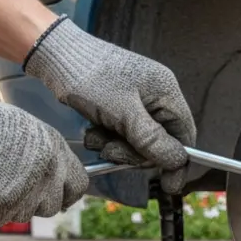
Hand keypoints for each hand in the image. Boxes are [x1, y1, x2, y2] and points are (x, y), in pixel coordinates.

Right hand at [0, 79, 87, 226]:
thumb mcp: (25, 128)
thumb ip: (46, 152)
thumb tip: (56, 171)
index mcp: (54, 153)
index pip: (78, 186)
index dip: (68, 190)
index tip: (60, 193)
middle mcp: (44, 177)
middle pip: (52, 205)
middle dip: (38, 199)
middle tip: (16, 184)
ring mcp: (22, 197)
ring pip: (26, 213)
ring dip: (13, 203)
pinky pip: (0, 219)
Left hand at [23, 16, 195, 193]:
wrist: (56, 56)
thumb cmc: (92, 79)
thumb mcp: (124, 114)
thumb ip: (153, 140)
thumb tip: (179, 162)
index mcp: (166, 92)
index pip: (184, 135)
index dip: (177, 161)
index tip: (167, 185)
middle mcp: (156, 96)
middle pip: (159, 142)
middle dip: (134, 152)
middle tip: (111, 151)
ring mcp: (137, 100)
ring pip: (137, 140)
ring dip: (116, 145)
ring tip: (97, 136)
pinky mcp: (119, 105)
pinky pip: (121, 132)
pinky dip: (106, 136)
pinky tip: (92, 129)